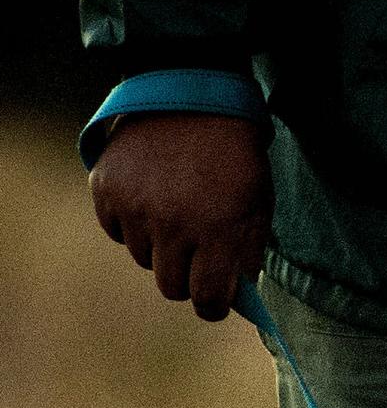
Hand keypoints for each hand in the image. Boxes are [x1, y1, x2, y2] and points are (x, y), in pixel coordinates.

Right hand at [90, 112, 271, 321]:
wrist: (194, 101)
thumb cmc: (235, 160)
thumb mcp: (259, 206)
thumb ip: (247, 255)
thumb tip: (237, 297)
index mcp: (217, 231)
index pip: (207, 298)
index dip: (213, 306)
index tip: (215, 302)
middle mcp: (172, 224)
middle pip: (170, 286)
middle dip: (187, 278)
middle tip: (197, 256)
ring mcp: (135, 207)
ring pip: (143, 258)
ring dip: (160, 247)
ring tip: (177, 212)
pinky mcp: (106, 189)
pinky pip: (115, 230)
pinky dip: (131, 223)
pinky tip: (151, 197)